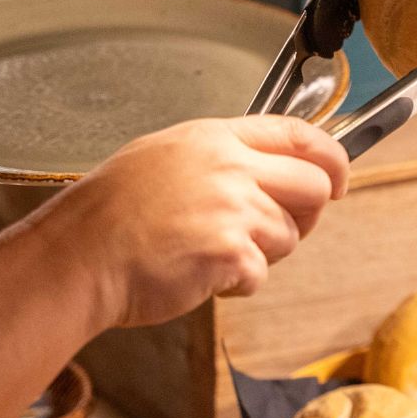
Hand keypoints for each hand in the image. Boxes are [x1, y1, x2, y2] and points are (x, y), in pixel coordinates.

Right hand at [25, 116, 348, 329]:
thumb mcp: (165, 157)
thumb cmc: (112, 216)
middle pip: (314, 186)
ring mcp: (232, 209)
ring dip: (259, 253)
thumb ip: (222, 158)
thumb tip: (272, 171)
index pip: (299, 134)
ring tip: (208, 251)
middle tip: (271, 230)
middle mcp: (230, 167)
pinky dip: (236, 283)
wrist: (77, 258)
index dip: (331, 158)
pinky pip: (260, 273)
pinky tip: (199, 274)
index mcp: (215, 138)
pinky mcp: (230, 252)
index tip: (339, 178)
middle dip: (306, 215)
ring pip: (288, 236)